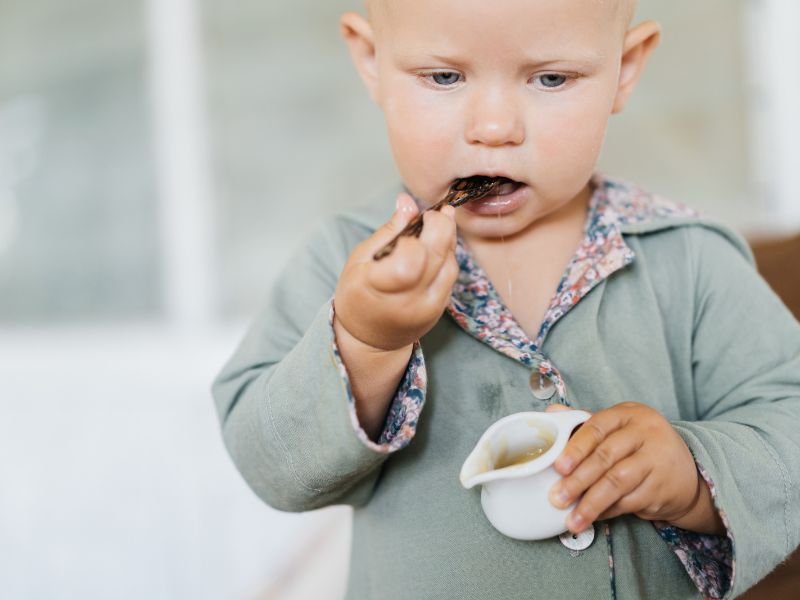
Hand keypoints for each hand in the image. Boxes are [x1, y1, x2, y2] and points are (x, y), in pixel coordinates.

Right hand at [334, 193, 457, 351]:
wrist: (369, 338)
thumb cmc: (358, 294)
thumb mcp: (361, 258)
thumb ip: (389, 230)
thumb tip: (407, 201)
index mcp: (379, 287)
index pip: (412, 257)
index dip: (416, 235)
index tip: (411, 224)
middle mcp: (408, 301)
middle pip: (437, 256)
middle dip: (442, 226)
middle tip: (434, 213)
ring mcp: (427, 308)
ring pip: (450, 265)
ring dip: (448, 240)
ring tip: (436, 226)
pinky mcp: (440, 311)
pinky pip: (452, 277)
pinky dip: (448, 257)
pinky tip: (438, 247)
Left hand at [545, 402, 702, 533]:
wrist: (687, 473)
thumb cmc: (640, 446)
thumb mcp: (617, 426)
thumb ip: (584, 422)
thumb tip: (550, 414)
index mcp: (629, 413)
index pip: (597, 427)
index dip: (575, 448)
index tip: (558, 467)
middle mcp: (646, 433)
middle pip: (606, 457)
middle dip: (578, 480)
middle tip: (558, 497)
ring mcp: (657, 460)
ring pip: (617, 483)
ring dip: (591, 503)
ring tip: (573, 518)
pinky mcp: (663, 487)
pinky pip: (629, 502)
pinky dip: (607, 511)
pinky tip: (593, 517)